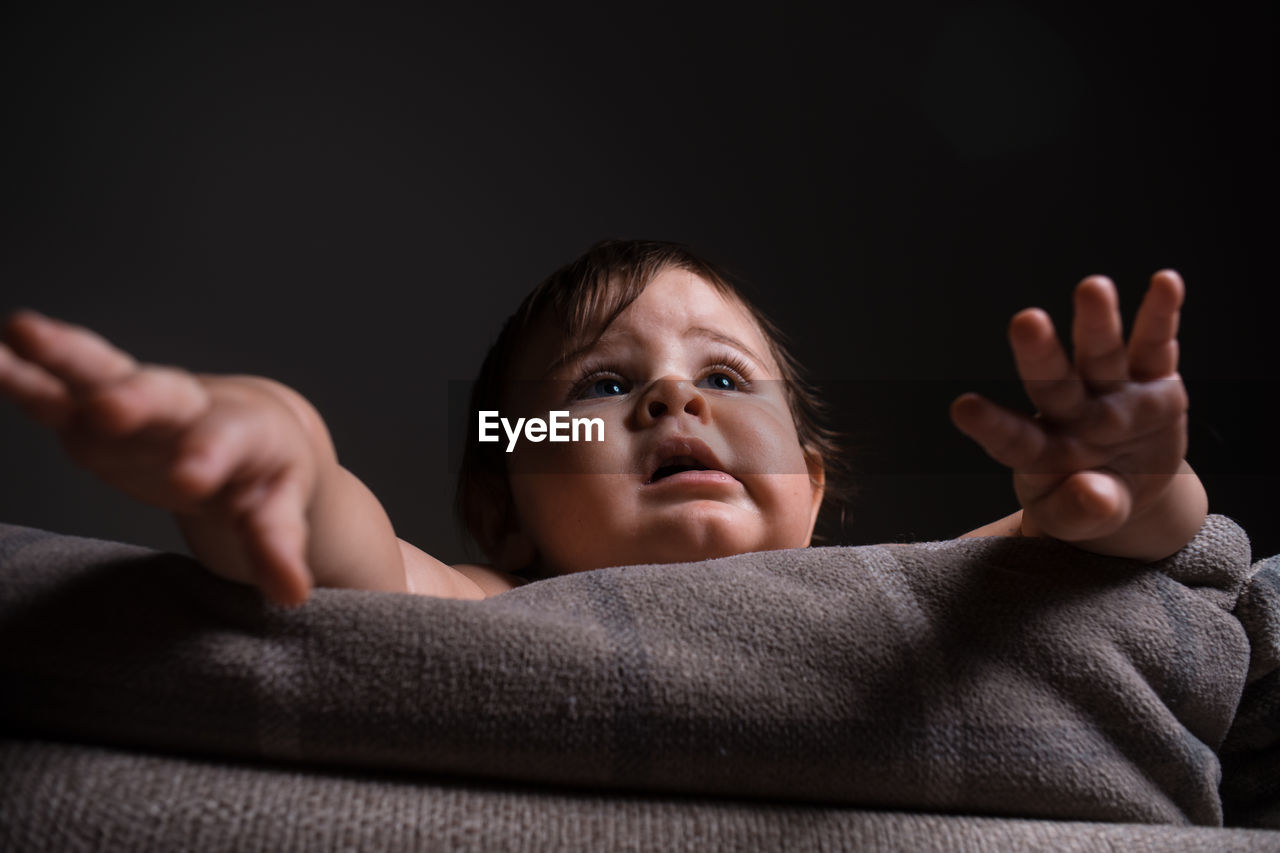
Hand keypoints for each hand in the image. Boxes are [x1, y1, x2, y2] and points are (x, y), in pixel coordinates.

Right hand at [0, 310, 320, 603]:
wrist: (248, 434)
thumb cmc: (266, 477)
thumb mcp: (278, 509)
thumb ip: (278, 546)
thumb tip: (292, 592)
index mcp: (246, 431)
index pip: (230, 440)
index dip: (210, 456)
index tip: (191, 477)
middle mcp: (191, 407)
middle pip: (165, 396)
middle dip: (137, 402)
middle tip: (110, 410)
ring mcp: (138, 405)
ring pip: (103, 373)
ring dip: (64, 356)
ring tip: (23, 332)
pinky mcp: (91, 414)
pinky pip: (54, 392)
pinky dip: (22, 373)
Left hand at [950, 270, 1201, 556]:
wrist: (1127, 489)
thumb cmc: (1085, 503)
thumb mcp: (1078, 520)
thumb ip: (1082, 511)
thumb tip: (1094, 496)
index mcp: (1041, 451)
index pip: (1012, 438)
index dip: (990, 425)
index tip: (962, 408)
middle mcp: (1072, 413)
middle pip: (1053, 382)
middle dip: (1042, 353)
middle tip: (1026, 320)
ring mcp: (1113, 393)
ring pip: (1101, 354)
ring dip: (1097, 322)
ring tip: (1093, 288)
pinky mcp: (1154, 382)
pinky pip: (1156, 346)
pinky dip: (1160, 314)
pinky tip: (1165, 282)